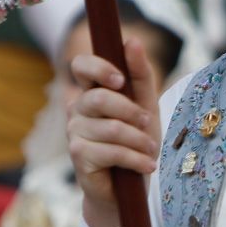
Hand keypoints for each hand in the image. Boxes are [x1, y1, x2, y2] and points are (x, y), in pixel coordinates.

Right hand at [66, 37, 162, 226]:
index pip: (81, 65)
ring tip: (150, 151)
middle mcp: (77, 108)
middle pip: (100, 98)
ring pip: (112, 128)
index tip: (120, 80)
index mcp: (91, 91)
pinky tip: (146, 166)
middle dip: (131, 112)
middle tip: (148, 125)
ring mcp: (74, 132)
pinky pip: (111, 151)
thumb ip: (140, 75)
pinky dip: (136, 159)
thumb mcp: (146, 106)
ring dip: (139, 141)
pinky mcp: (78, 155)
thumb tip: (132, 40)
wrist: (130, 186)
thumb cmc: (137, 142)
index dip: (98, 68)